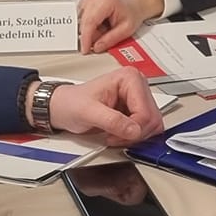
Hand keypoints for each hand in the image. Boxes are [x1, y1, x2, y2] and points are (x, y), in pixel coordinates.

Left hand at [47, 67, 162, 145]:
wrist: (63, 108)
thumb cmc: (72, 103)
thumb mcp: (88, 112)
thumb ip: (112, 121)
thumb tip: (133, 130)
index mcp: (129, 78)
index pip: (146, 111)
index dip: (133, 129)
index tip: (115, 135)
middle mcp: (137, 86)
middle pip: (152, 119)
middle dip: (134, 134)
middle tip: (115, 137)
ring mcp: (138, 99)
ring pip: (152, 126)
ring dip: (135, 137)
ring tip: (115, 135)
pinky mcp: (136, 111)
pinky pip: (146, 129)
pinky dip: (134, 137)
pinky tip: (119, 135)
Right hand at [77, 0, 163, 52]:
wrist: (134, 4)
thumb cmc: (132, 12)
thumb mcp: (126, 29)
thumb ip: (111, 39)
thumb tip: (96, 47)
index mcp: (105, 2)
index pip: (90, 22)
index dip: (86, 38)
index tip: (85, 49)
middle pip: (84, 23)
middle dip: (93, 35)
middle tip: (107, 35)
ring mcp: (88, 0)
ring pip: (82, 23)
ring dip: (93, 30)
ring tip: (106, 27)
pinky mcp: (85, 4)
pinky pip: (82, 21)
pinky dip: (91, 27)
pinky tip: (101, 24)